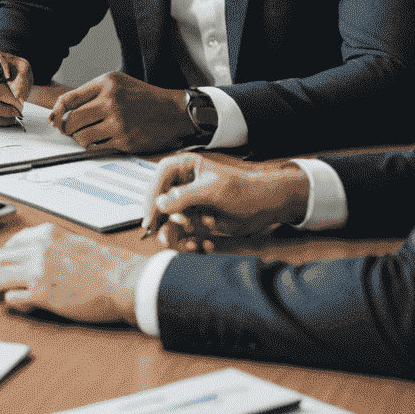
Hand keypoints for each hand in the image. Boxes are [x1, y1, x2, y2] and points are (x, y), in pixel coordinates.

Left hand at [0, 222, 143, 324]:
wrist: (124, 282)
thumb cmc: (108, 267)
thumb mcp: (74, 243)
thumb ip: (51, 246)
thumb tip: (30, 254)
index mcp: (47, 234)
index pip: (11, 242)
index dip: (3, 255)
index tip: (0, 262)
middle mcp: (38, 249)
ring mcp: (38, 271)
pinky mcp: (42, 294)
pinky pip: (12, 298)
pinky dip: (11, 301)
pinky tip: (16, 304)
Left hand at [48, 72, 195, 152]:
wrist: (173, 111)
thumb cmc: (142, 96)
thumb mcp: (116, 82)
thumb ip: (90, 92)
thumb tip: (60, 110)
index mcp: (106, 83)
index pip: (69, 99)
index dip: (56, 111)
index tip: (53, 118)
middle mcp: (111, 101)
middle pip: (71, 120)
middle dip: (66, 128)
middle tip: (68, 129)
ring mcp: (119, 122)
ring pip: (81, 137)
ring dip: (79, 138)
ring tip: (85, 134)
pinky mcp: (126, 141)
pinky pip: (97, 147)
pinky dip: (94, 145)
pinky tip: (100, 139)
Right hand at [142, 153, 310, 252]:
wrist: (265, 206)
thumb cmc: (242, 190)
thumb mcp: (211, 190)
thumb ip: (184, 196)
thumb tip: (160, 203)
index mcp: (185, 168)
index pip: (159, 178)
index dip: (151, 196)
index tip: (149, 216)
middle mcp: (185, 184)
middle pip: (163, 201)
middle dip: (166, 220)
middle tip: (165, 235)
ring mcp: (191, 202)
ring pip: (173, 219)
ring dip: (179, 233)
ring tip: (189, 244)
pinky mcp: (198, 218)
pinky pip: (187, 231)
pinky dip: (192, 240)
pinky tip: (203, 245)